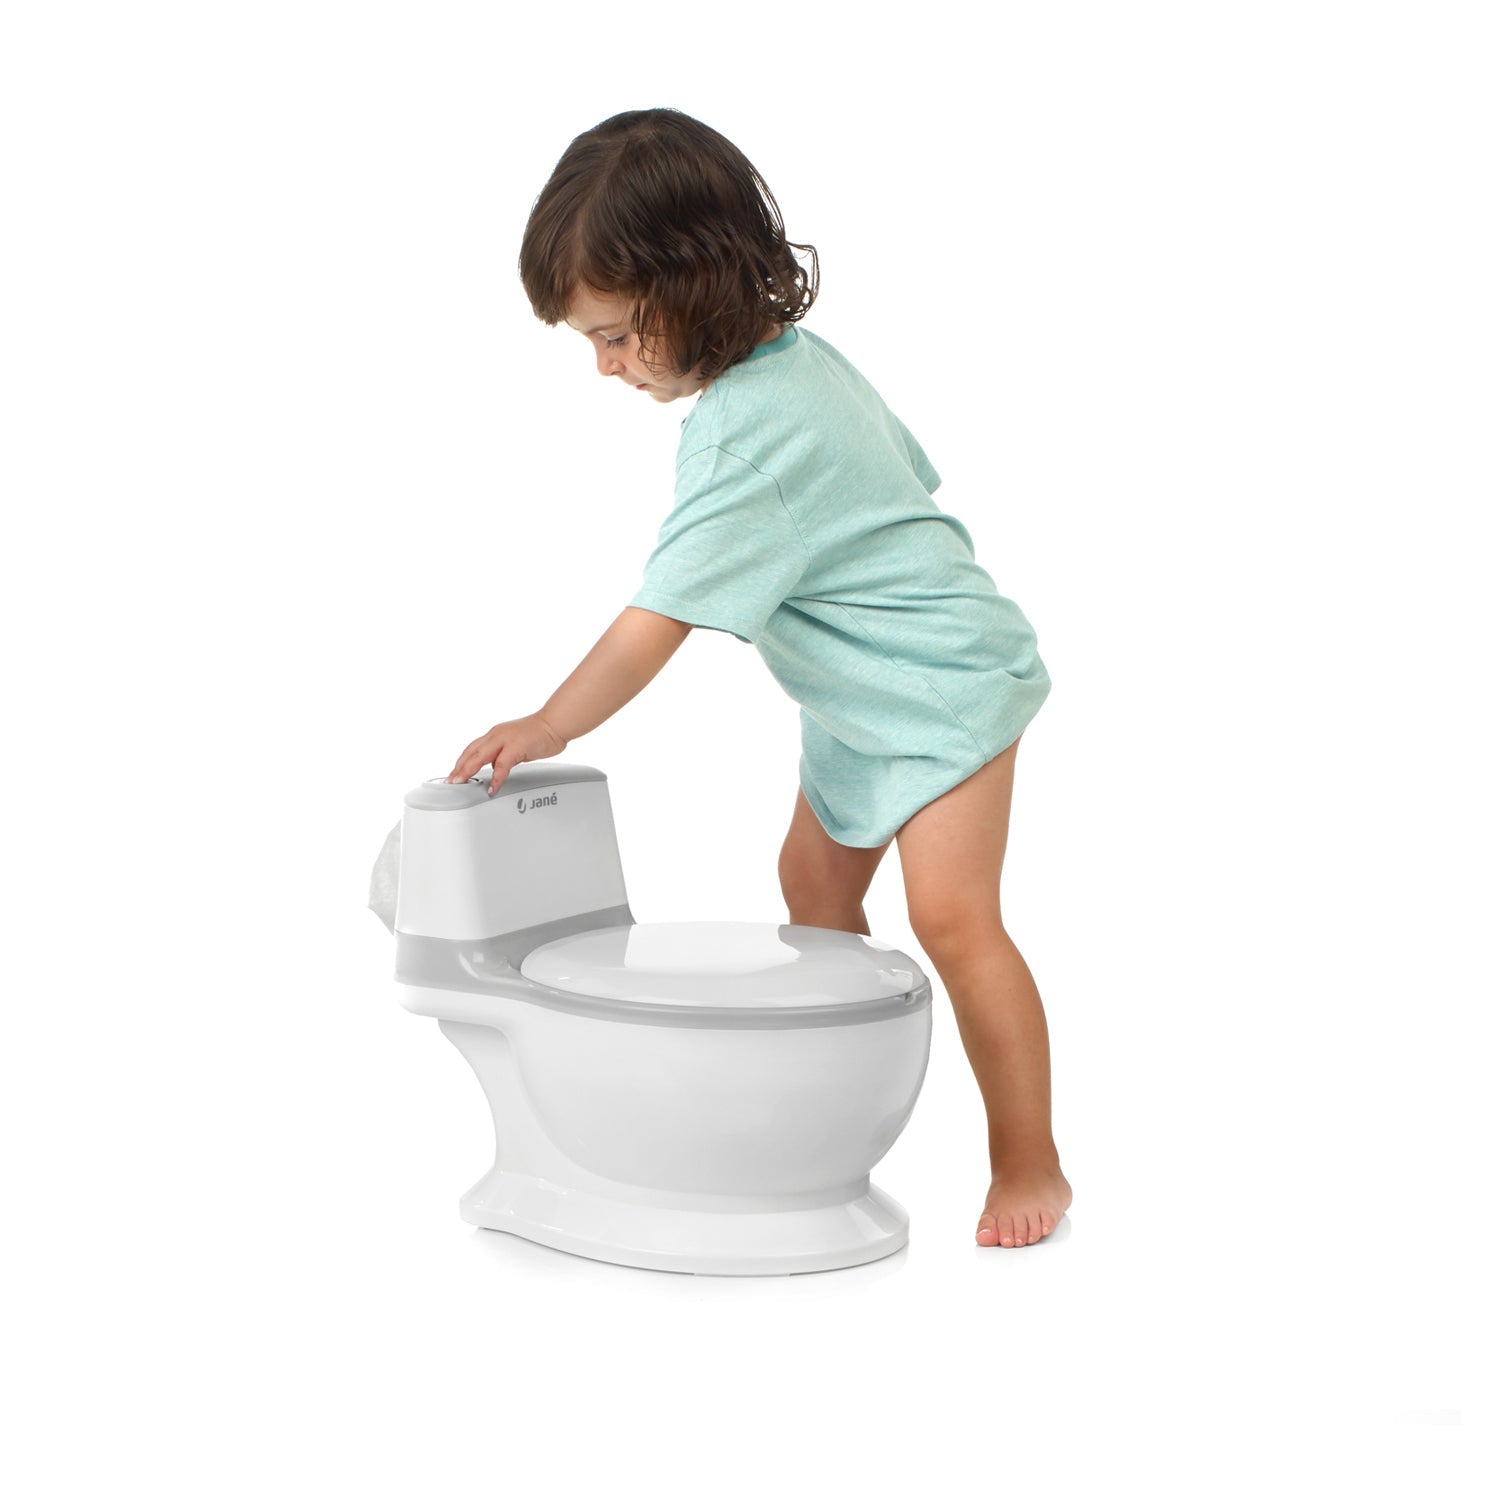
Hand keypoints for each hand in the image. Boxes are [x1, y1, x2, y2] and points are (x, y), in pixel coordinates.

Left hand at [447, 714, 569, 795]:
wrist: (555, 723)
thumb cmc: (539, 734)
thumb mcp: (515, 745)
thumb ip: (503, 755)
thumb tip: (496, 768)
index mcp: (495, 735)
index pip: (471, 749)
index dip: (460, 762)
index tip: (453, 775)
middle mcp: (496, 736)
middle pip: (471, 753)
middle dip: (458, 768)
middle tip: (450, 782)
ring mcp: (505, 740)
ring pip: (480, 756)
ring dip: (468, 770)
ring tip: (460, 783)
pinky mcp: (516, 747)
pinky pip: (502, 765)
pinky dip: (495, 778)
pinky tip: (492, 788)